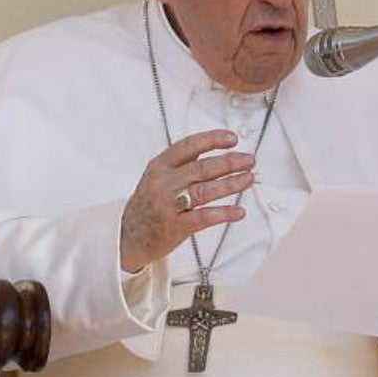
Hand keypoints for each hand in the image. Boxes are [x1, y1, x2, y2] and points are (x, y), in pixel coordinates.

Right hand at [120, 129, 254, 272]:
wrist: (128, 237)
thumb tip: (213, 148)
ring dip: (231, 184)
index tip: (233, 139)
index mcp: (159, 166)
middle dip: (230, 162)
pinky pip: (205, 217)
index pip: (189, 146)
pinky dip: (224, 213)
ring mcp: (169, 205)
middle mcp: (163, 183)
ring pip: (206, 190)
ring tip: (249, 179)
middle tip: (249, 160)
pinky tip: (239, 211)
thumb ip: (181, 163)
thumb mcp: (156, 177)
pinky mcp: (175, 227)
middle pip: (202, 168)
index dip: (213, 140)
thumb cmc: (148, 205)